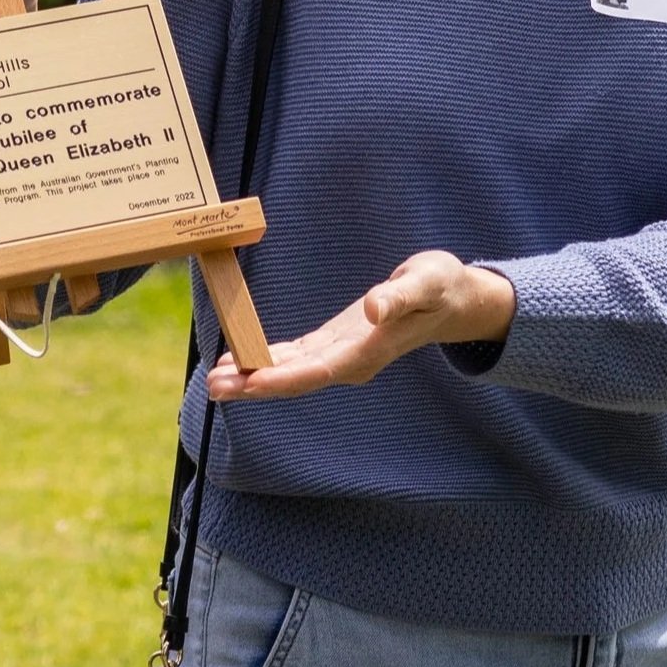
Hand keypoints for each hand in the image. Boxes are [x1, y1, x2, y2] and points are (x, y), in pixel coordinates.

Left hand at [205, 250, 516, 401]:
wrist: (452, 297)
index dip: (283, 378)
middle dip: (255, 385)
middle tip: (214, 385)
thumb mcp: (427, 281)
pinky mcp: (334, 344)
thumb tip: (372, 308)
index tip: (250, 383)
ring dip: (254, 377)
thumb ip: (399, 295)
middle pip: (297, 379)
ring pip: (291, 372)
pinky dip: (267, 360)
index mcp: (369, 351)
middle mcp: (351, 362)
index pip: (319, 371)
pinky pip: (296, 358)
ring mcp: (342, 356)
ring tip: (216, 377)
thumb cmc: (441, 286)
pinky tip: (240, 362)